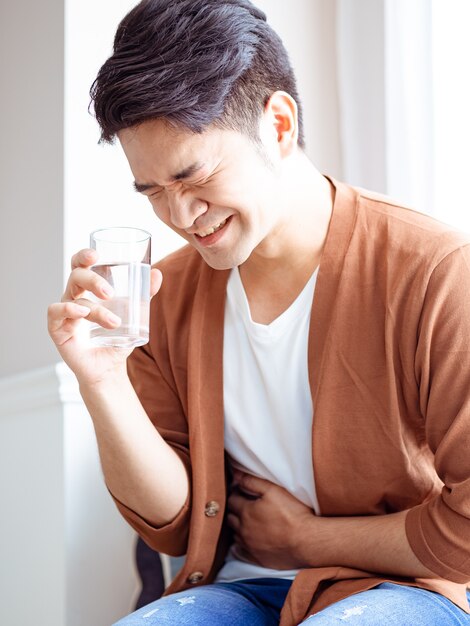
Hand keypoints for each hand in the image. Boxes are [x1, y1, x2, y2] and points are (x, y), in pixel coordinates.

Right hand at [47, 248, 161, 385]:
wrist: (109, 368)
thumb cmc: (118, 338)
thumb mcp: (135, 314)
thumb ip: (145, 294)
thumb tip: (157, 272)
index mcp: (88, 290)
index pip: (80, 265)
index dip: (83, 256)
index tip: (96, 255)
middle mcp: (74, 297)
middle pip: (76, 276)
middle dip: (92, 280)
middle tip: (110, 292)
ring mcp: (64, 313)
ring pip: (73, 299)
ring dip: (95, 309)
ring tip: (114, 322)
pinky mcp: (57, 329)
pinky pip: (55, 312)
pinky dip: (68, 310)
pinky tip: (82, 314)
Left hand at [226, 471, 314, 569]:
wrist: (306, 541)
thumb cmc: (292, 513)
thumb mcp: (273, 490)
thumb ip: (251, 481)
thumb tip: (235, 474)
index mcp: (246, 512)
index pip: (232, 500)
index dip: (236, 493)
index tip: (242, 491)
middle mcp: (244, 530)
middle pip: (230, 517)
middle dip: (235, 510)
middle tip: (244, 505)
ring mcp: (250, 546)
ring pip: (235, 534)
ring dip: (238, 527)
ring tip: (248, 522)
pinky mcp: (257, 558)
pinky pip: (242, 551)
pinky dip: (243, 545)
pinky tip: (249, 540)